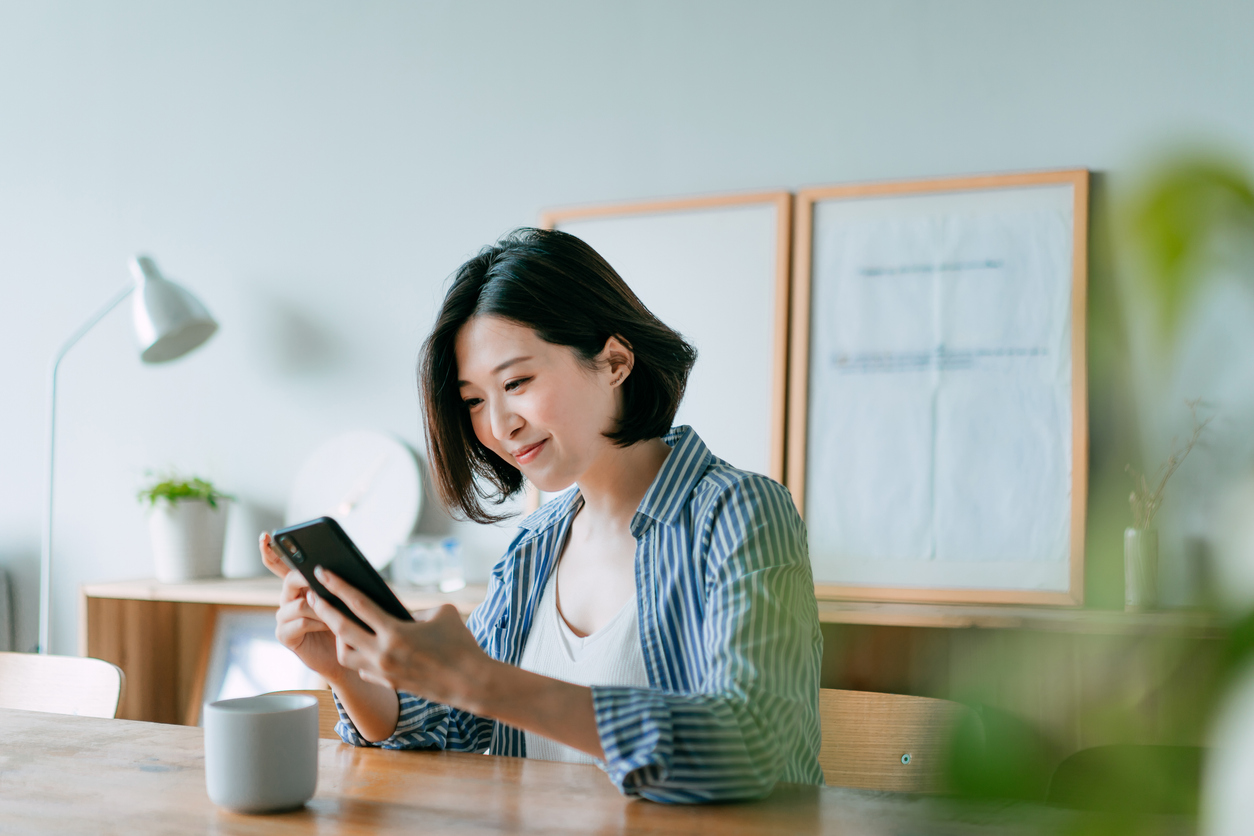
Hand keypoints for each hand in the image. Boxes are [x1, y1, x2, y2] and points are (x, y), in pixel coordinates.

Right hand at [259, 533, 351, 684]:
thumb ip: (340, 581)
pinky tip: (329, 624)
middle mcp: (288, 599)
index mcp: (300, 586)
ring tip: (336, 611)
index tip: (267, 536)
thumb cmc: (350, 622)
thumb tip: (345, 561)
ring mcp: (284, 617)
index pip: (280, 564)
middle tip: (321, 575)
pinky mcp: (286, 635)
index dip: (270, 550)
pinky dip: (318, 621)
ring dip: (320, 606)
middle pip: (290, 580)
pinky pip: (300, 622)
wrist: (348, 654)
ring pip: (298, 602)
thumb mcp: (346, 597)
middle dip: (305, 576)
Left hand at [307, 566, 493, 710]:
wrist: (472, 683)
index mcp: (395, 632)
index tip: (322, 572)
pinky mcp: (389, 683)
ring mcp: (383, 672)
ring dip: (340, 638)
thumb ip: (412, 611)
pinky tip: (364, 646)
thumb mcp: (440, 614)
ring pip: (345, 653)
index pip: (358, 604)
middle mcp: (383, 653)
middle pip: (341, 628)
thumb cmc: (461, 644)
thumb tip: (395, 613)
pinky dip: (360, 655)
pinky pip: (362, 668)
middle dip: (323, 609)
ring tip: (340, 625)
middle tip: (312, 595)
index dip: (338, 586)